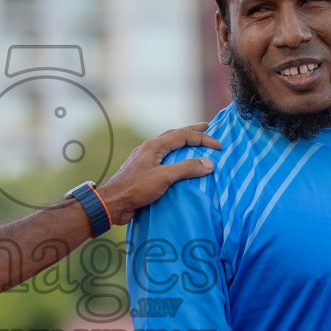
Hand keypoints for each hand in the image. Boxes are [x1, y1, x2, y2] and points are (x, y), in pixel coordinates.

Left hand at [97, 123, 220, 225]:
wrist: (112, 203)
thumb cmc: (136, 188)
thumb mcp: (164, 177)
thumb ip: (186, 169)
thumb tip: (209, 163)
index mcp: (154, 146)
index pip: (183, 136)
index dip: (202, 138)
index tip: (218, 145)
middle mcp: (148, 148)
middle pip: (173, 135)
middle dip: (191, 131)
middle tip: (205, 127)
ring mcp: (144, 159)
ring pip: (167, 146)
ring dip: (181, 142)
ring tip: (193, 142)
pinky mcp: (142, 171)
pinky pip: (162, 158)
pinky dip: (174, 156)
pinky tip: (176, 163)